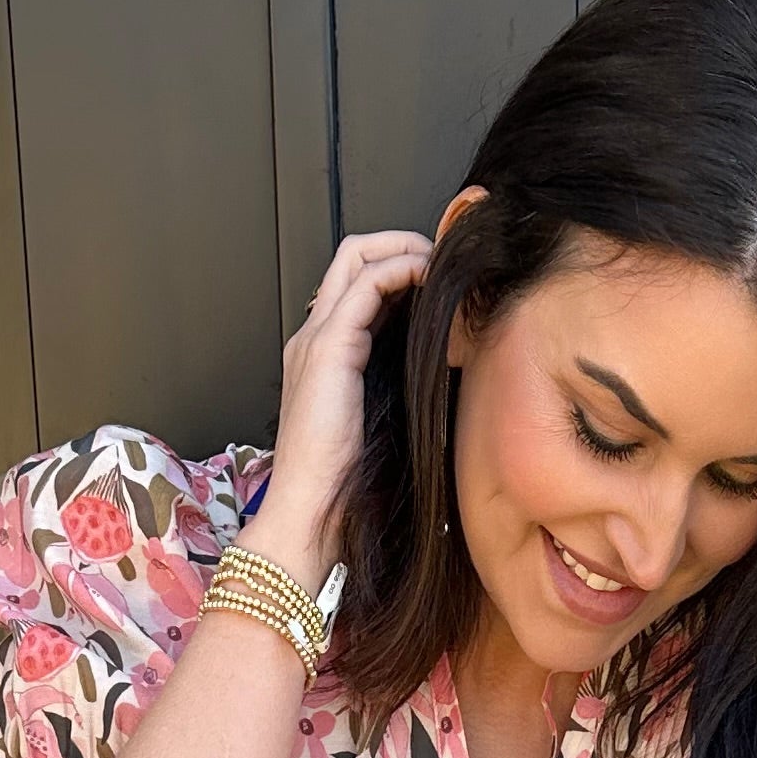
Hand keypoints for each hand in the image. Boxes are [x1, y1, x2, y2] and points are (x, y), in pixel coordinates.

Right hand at [247, 228, 430, 584]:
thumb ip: (400, 390)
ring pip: (357, 257)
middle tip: (442, 260)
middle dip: (401, 243)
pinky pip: (367, 284)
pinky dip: (402, 270)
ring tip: (442, 264)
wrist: (310, 514)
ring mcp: (315, 339)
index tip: (438, 281)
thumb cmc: (346, 487)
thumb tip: (446, 373)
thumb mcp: (382, 426)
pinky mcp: (328, 348)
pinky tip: (430, 281)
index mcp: (322, 357)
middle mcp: (312, 338)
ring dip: (406, 248)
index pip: (355, 285)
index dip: (398, 269)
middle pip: (351, 256)